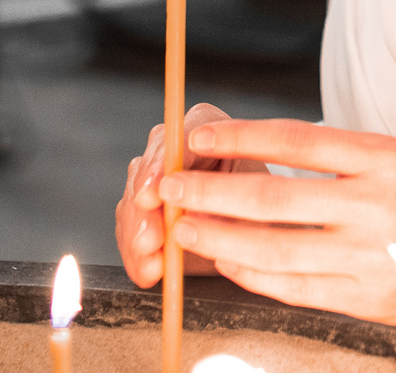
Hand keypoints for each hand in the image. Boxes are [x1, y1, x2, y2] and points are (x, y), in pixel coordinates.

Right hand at [115, 102, 261, 288]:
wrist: (261, 222)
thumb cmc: (264, 201)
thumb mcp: (259, 197)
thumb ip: (227, 201)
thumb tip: (190, 215)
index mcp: (206, 126)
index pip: (176, 139)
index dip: (163, 167)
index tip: (157, 193)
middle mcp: (172, 147)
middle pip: (147, 171)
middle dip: (145, 209)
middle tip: (151, 237)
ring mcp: (153, 178)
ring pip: (134, 203)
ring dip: (139, 236)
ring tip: (151, 261)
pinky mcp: (141, 211)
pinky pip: (131, 230)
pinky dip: (138, 255)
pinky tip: (148, 270)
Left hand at [154, 119, 395, 327]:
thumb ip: (348, 161)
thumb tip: (273, 156)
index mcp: (387, 157)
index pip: (296, 140)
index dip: (241, 137)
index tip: (201, 134)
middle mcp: (376, 204)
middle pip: (273, 196)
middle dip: (211, 190)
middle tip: (169, 184)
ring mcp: (372, 256)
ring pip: (275, 247)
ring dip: (220, 237)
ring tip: (182, 226)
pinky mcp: (370, 298)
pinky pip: (297, 287)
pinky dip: (255, 275)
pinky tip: (228, 262)